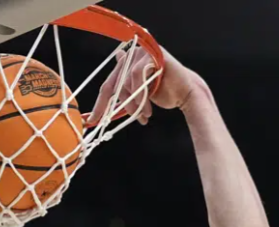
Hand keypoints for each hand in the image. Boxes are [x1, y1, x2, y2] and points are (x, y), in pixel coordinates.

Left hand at [88, 47, 207, 125]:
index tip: (92, 121)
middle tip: (130, 121)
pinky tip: (147, 109)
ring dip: (134, 104)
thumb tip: (107, 95)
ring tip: (144, 116)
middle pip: (115, 85)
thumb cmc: (163, 94)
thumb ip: (123, 96)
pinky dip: (140, 95)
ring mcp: (141, 52)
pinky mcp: (152, 54)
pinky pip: (137, 75)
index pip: (107, 86)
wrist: (186, 92)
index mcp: (126, 65)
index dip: (99, 105)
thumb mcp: (138, 98)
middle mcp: (131, 55)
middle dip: (121, 107)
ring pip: (126, 82)